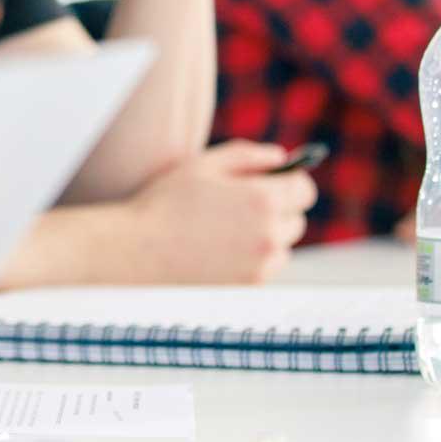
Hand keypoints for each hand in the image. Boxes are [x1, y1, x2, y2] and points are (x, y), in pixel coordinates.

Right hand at [120, 142, 316, 282]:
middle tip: (241, 208)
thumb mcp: (203, 165)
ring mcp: (261, 264)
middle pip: (297, 219)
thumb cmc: (165, 203)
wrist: (136, 252)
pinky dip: (252, 260)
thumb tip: (281, 157)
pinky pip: (265, 268)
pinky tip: (219, 252)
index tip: (275, 184)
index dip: (290, 183)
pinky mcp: (249, 286)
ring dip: (266, 238)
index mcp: (262, 199)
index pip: (304, 189)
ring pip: (282, 246)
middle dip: (277, 210)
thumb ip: (247, 155)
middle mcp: (269, 234)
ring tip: (226, 232)